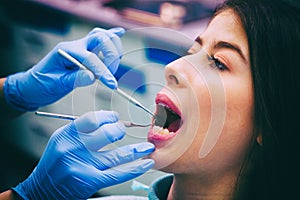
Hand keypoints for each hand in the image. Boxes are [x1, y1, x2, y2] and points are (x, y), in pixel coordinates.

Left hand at [3, 27, 124, 110]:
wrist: (34, 86)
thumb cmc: (42, 85)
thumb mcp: (55, 84)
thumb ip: (74, 79)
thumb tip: (93, 77)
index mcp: (66, 51)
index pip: (90, 58)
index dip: (103, 71)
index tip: (112, 84)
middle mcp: (75, 45)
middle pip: (100, 38)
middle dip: (111, 55)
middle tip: (111, 74)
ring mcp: (81, 47)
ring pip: (102, 36)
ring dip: (113, 48)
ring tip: (113, 65)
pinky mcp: (85, 52)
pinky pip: (99, 40)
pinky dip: (111, 36)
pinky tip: (119, 33)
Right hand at [12, 110, 154, 199]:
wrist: (40, 190)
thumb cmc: (55, 164)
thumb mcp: (62, 141)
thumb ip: (83, 130)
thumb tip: (110, 121)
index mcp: (67, 134)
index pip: (94, 118)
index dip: (109, 117)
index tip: (116, 118)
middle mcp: (73, 148)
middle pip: (108, 134)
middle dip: (121, 131)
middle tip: (125, 131)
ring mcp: (82, 166)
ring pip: (117, 155)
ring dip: (137, 150)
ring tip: (147, 147)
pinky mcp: (89, 181)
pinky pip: (118, 173)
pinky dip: (135, 168)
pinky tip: (146, 163)